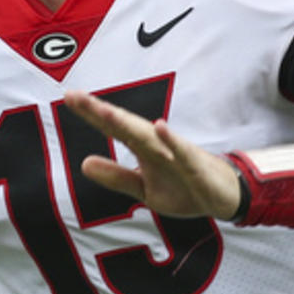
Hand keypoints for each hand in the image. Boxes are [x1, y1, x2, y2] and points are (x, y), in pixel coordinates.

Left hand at [60, 89, 240, 220]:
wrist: (224, 197)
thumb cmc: (183, 187)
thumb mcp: (144, 189)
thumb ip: (116, 176)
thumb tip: (83, 163)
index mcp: (143, 149)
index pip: (113, 129)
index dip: (91, 114)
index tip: (69, 97)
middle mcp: (157, 145)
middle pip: (125, 126)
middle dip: (101, 112)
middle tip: (76, 96)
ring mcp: (176, 154)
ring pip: (148, 137)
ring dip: (127, 124)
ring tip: (104, 111)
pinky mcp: (196, 167)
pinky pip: (183, 153)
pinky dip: (172, 140)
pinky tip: (160, 127)